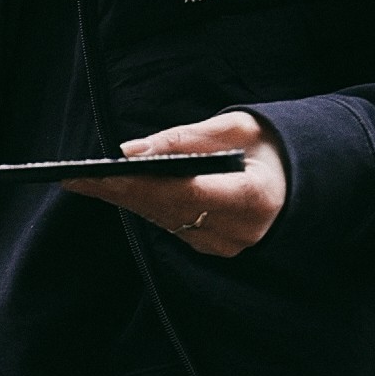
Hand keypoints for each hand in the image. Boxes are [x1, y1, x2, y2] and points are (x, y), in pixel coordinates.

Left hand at [61, 112, 286, 256]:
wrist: (300, 176)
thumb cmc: (269, 144)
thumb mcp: (235, 128)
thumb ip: (183, 139)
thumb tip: (129, 150)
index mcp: (254, 198)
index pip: (184, 193)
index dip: (138, 183)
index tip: (99, 173)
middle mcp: (239, 231)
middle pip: (164, 210)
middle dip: (118, 192)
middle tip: (74, 178)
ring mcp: (226, 245)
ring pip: (162, 220)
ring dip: (123, 200)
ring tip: (82, 182)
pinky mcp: (212, 247)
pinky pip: (170, 225)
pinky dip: (143, 206)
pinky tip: (113, 191)